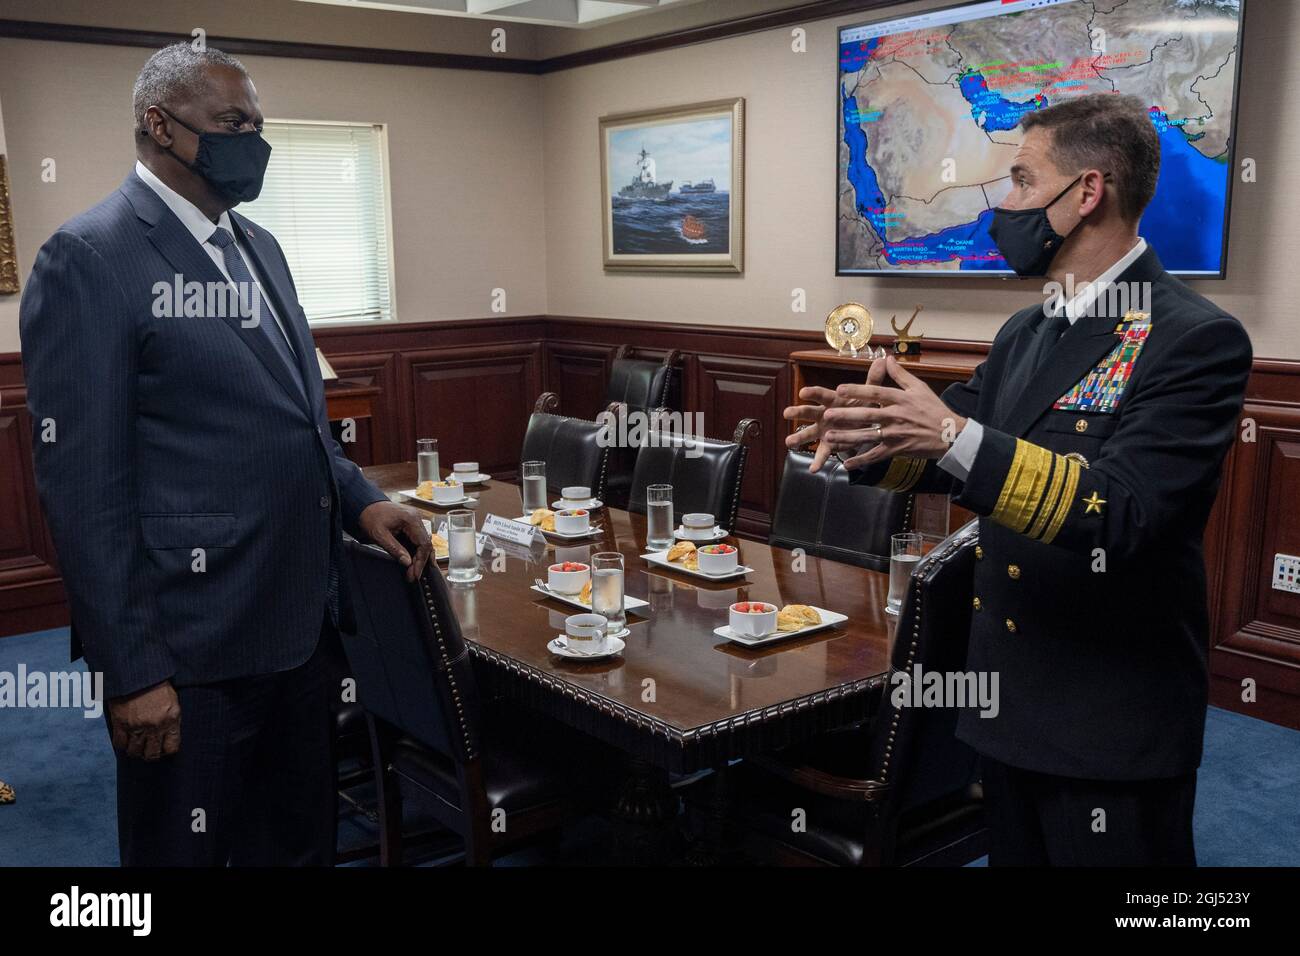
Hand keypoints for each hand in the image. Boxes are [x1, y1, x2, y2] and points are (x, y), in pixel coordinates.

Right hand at [109, 680, 180, 759]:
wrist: (138, 673)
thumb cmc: (157, 684)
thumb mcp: (172, 700)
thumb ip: (172, 718)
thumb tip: (169, 733)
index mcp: (171, 719)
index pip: (171, 747)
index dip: (167, 750)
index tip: (164, 749)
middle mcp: (155, 726)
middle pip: (152, 754)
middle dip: (150, 755)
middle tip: (148, 751)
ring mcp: (136, 726)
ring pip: (135, 751)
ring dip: (135, 751)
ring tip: (136, 747)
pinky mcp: (120, 723)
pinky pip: (119, 743)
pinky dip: (121, 744)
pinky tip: (125, 740)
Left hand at [359, 500, 432, 581]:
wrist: (365, 505)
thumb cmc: (370, 516)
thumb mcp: (380, 535)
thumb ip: (395, 549)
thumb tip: (407, 562)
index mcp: (411, 519)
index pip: (423, 544)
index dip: (421, 561)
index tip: (415, 573)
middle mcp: (417, 518)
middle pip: (426, 544)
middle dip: (421, 561)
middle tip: (414, 575)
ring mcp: (415, 520)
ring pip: (424, 542)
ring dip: (420, 557)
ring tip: (414, 571)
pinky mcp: (411, 524)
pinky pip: (418, 539)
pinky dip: (416, 551)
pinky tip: (413, 561)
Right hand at [782, 356, 890, 471]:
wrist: (862, 423)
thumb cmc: (861, 405)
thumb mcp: (867, 394)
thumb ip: (873, 380)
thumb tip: (883, 360)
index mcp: (832, 400)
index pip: (821, 394)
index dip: (813, 393)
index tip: (803, 392)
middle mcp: (823, 414)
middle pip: (809, 412)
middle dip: (798, 412)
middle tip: (787, 413)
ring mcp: (823, 430)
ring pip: (808, 433)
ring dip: (798, 438)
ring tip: (789, 443)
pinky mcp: (827, 444)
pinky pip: (821, 453)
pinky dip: (817, 461)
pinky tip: (813, 469)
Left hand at [822, 355, 965, 467]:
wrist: (950, 434)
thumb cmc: (933, 409)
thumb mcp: (919, 387)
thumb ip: (900, 374)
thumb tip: (887, 358)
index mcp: (900, 399)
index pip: (876, 393)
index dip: (857, 391)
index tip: (839, 389)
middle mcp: (896, 416)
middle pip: (868, 416)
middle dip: (846, 416)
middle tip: (827, 415)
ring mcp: (896, 434)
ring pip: (868, 436)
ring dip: (848, 438)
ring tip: (829, 437)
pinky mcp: (898, 449)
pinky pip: (877, 456)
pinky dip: (862, 460)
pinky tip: (846, 462)